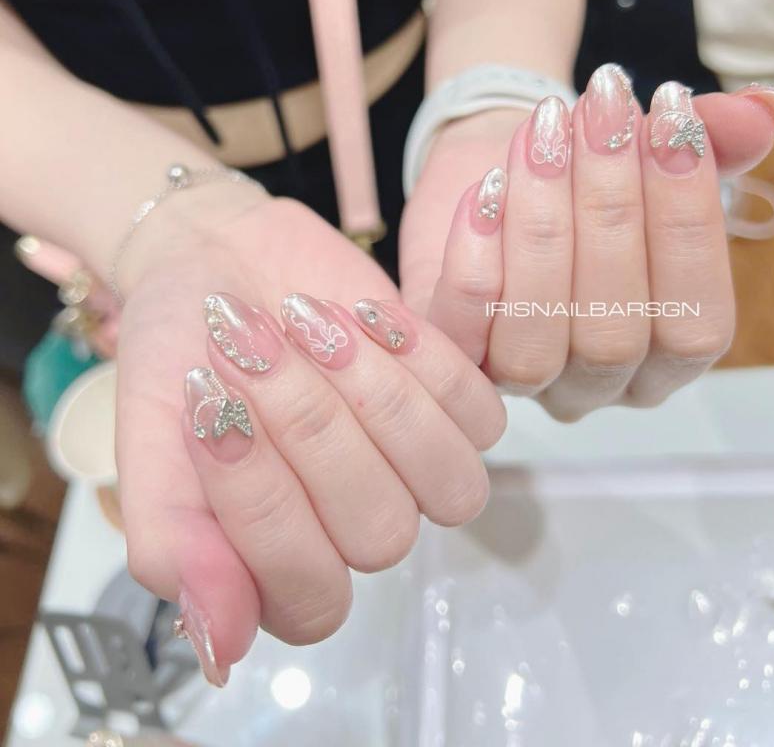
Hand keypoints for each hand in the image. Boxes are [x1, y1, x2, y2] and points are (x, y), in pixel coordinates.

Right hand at [114, 188, 504, 683]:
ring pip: (451, 484)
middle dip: (314, 429)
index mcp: (280, 565)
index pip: (308, 594)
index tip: (209, 404)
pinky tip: (365, 313)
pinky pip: (482, 413)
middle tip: (255, 346)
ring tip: (310, 321)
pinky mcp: (455, 408)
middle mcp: (357, 529)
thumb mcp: (149, 446)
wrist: (217, 264)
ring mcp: (415, 471)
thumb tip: (220, 650)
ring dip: (379, 397)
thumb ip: (174, 546)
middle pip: (382, 535)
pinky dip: (426, 357)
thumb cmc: (178, 355)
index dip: (263, 505)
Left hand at [402, 68, 773, 419]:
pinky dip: (475, 260)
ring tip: (542, 134)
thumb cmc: (584, 179)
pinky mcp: (459, 358)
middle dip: (609, 213)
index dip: (687, 225)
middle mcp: (600, 385)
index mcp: (668, 355)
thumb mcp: (650, 158)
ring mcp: (525, 383)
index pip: (696, 322)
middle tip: (601, 111)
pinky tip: (484, 190)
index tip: (672, 118)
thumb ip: (709, 144)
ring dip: (541, 229)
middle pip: (612, 335)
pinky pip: (464, 333)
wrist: (495, 171)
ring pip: (535, 341)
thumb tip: (762, 111)